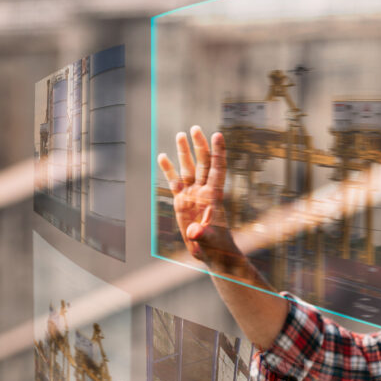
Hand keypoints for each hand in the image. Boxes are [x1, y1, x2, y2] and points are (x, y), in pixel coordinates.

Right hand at [157, 126, 240, 271]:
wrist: (211, 253)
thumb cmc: (216, 246)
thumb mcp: (209, 241)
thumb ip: (202, 235)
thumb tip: (193, 232)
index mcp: (214, 197)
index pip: (217, 169)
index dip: (218, 152)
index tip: (218, 134)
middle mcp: (203, 192)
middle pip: (202, 164)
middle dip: (200, 146)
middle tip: (196, 128)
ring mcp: (192, 195)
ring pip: (188, 169)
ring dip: (185, 152)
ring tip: (180, 134)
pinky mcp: (182, 202)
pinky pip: (174, 182)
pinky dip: (168, 169)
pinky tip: (162, 156)